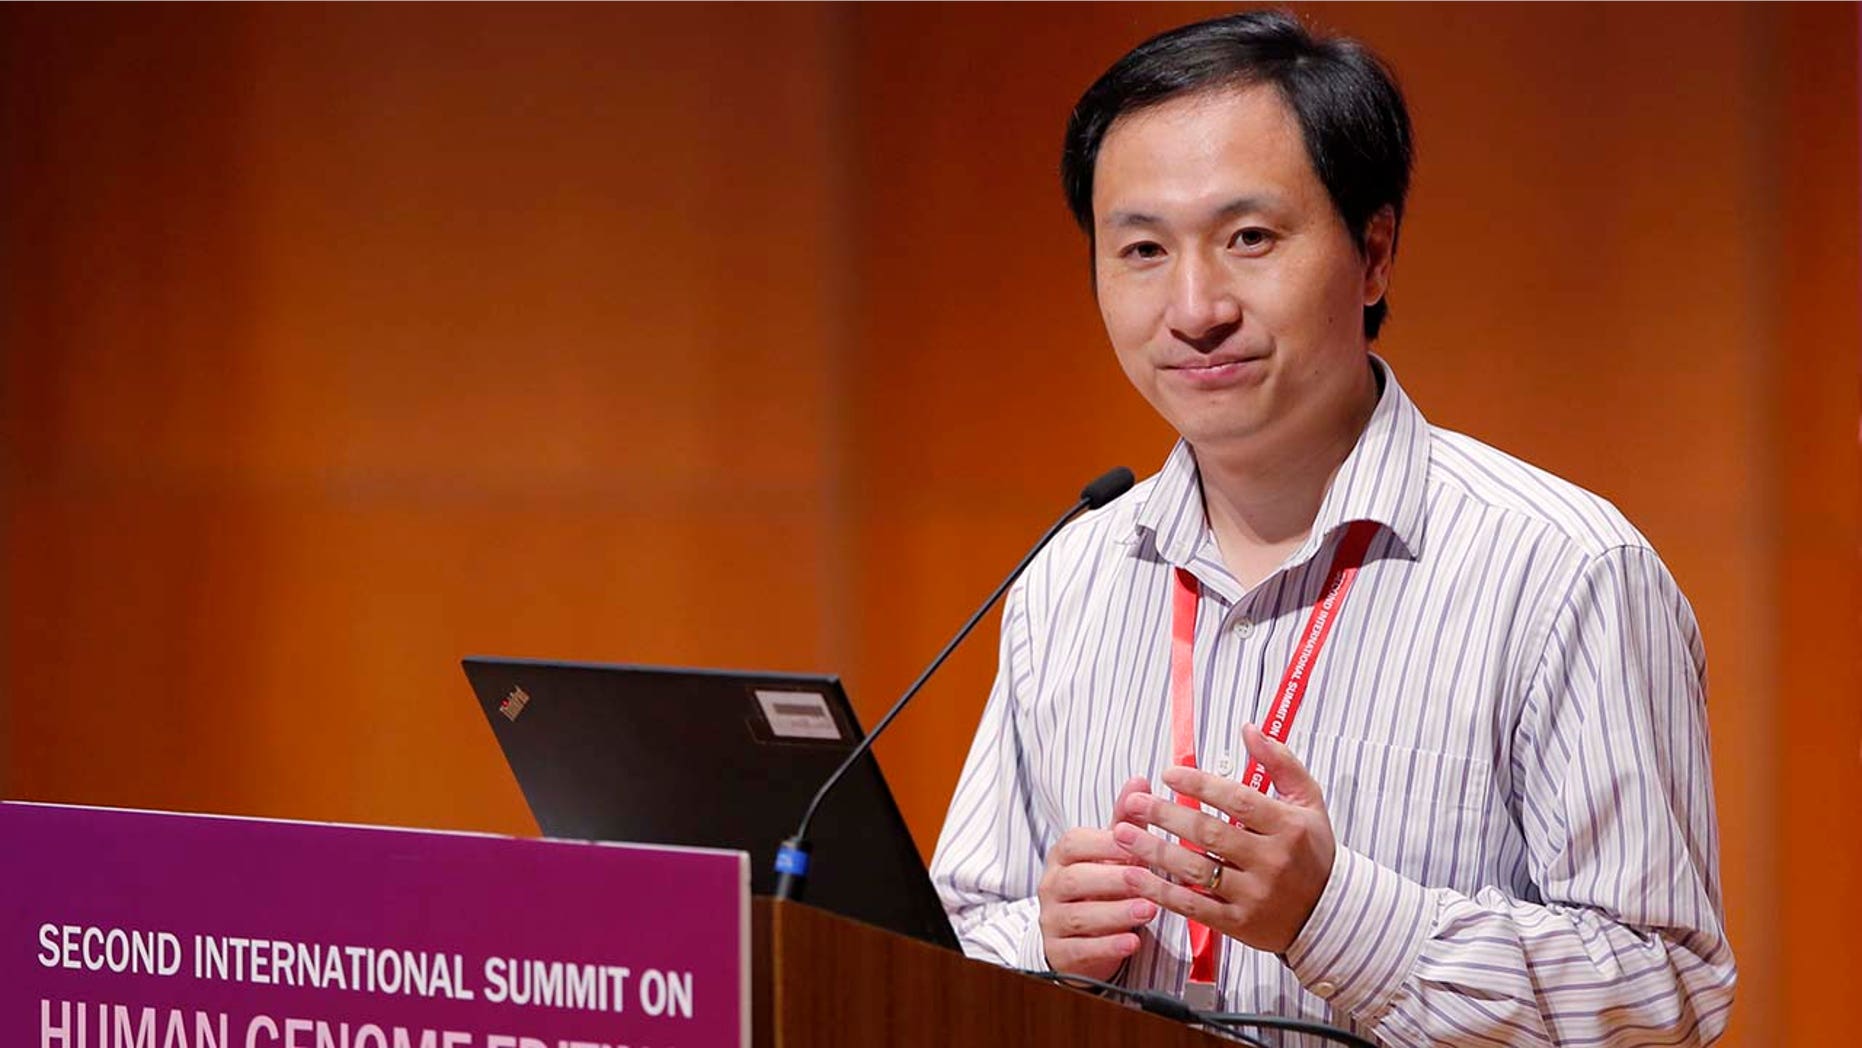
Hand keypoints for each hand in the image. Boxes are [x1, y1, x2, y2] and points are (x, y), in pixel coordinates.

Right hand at [1037, 776, 1157, 979]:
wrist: (1081, 937)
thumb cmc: (1102, 885)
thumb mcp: (1113, 854)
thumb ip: (1125, 822)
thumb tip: (1139, 780)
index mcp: (1063, 857)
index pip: (1075, 843)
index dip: (1105, 844)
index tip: (1137, 847)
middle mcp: (1051, 887)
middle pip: (1075, 880)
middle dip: (1113, 880)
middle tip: (1147, 881)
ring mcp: (1052, 921)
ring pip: (1078, 916)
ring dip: (1115, 913)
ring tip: (1149, 912)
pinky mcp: (1059, 953)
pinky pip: (1079, 950)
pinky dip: (1108, 948)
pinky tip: (1133, 943)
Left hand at [1111, 724, 1334, 953]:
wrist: (1328, 915)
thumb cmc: (1312, 850)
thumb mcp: (1308, 801)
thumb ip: (1280, 762)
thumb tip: (1249, 728)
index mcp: (1288, 827)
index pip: (1238, 801)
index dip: (1200, 784)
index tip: (1168, 773)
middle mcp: (1271, 862)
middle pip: (1210, 834)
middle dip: (1166, 815)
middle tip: (1133, 803)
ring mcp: (1254, 896)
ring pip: (1195, 870)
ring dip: (1153, 851)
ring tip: (1121, 834)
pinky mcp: (1238, 924)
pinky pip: (1193, 906)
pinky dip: (1160, 892)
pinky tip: (1134, 876)